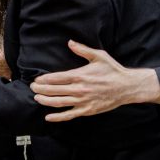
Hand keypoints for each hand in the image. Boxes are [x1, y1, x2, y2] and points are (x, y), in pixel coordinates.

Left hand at [31, 40, 159, 121]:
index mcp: (80, 75)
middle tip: (32, 88)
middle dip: (41, 89)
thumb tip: (69, 42)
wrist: (127, 87)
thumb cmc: (113, 70)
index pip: (56, 78)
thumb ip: (82, 49)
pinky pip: (69, 115)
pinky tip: (48, 117)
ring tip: (36, 98)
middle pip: (54, 90)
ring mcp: (82, 101)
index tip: (36, 80)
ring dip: (45, 101)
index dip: (44, 80)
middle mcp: (79, 89)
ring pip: (58, 102)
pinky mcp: (87, 110)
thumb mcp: (99, 56)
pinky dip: (57, 117)